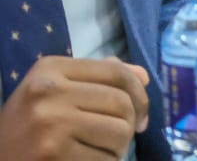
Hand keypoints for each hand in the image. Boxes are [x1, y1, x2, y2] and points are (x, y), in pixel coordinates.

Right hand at [0, 57, 150, 159]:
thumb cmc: (29, 126)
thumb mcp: (55, 92)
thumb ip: (98, 79)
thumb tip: (143, 76)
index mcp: (50, 69)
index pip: (117, 73)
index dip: (140, 95)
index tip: (142, 116)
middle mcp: (48, 91)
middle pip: (122, 103)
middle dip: (129, 126)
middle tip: (118, 140)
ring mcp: (50, 123)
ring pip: (120, 132)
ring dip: (118, 149)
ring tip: (99, 152)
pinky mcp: (52, 153)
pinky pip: (105, 159)